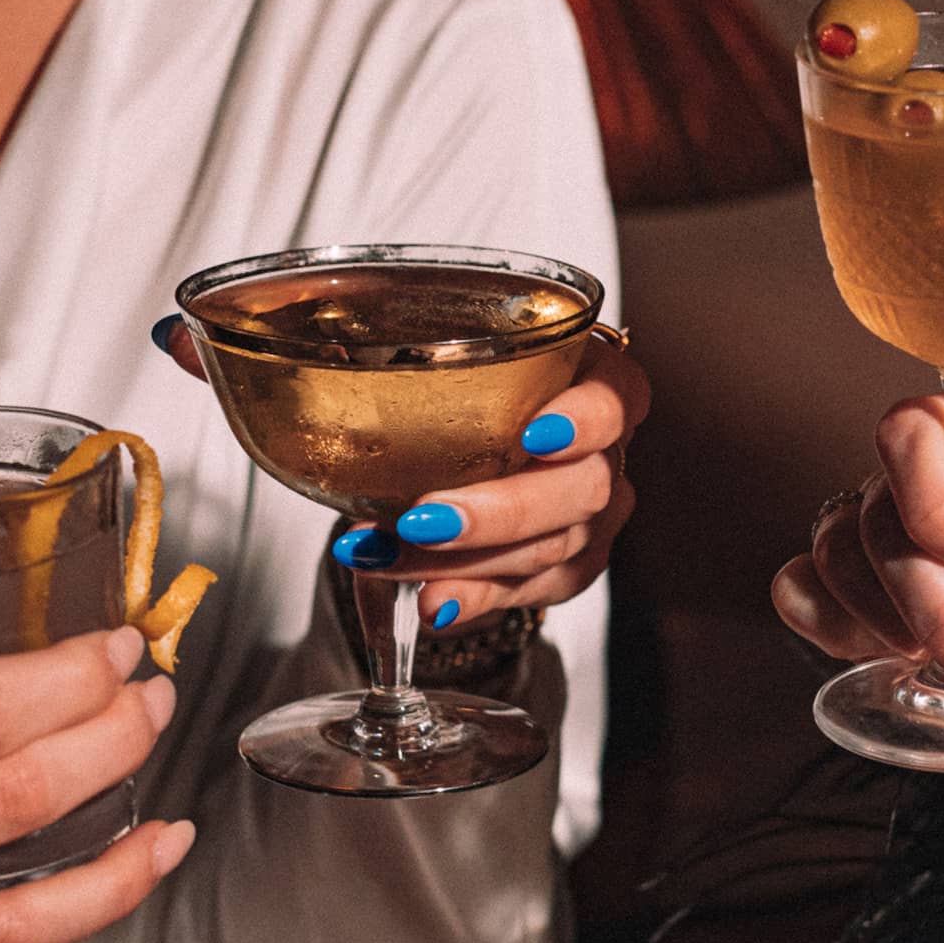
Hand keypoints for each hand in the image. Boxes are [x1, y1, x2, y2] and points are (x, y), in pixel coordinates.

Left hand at [333, 333, 650, 626]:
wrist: (481, 440)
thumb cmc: (478, 388)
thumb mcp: (459, 351)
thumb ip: (421, 342)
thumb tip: (329, 346)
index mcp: (597, 384)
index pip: (614, 400)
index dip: (582, 420)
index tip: (533, 436)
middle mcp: (608, 454)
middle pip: (581, 489)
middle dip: (498, 511)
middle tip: (423, 518)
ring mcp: (596, 516)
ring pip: (553, 549)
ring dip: (464, 561)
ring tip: (387, 558)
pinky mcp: (572, 566)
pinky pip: (532, 592)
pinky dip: (473, 597)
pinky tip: (429, 601)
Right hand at [773, 392, 943, 942]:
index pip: (920, 428)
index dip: (933, 492)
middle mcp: (937, 480)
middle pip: (878, 508)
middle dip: (930, 597)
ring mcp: (886, 534)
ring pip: (835, 551)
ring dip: (893, 624)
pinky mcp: (853, 591)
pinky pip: (798, 589)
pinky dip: (836, 627)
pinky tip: (894, 657)